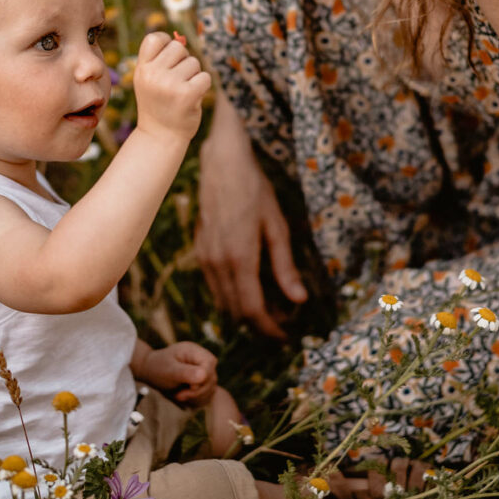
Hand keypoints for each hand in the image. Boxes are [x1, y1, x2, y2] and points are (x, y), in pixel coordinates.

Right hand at [134, 32, 211, 141]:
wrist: (160, 137)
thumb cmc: (158, 103)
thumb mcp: (149, 80)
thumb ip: (160, 59)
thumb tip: (181, 39)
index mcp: (141, 69)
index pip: (155, 38)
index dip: (166, 43)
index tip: (167, 59)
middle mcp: (153, 74)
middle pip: (179, 47)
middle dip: (183, 60)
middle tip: (176, 81)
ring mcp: (169, 84)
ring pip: (194, 62)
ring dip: (193, 76)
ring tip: (181, 92)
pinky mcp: (187, 94)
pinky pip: (205, 77)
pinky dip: (203, 86)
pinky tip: (192, 98)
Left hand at [138, 342, 217, 405]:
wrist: (152, 371)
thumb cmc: (158, 367)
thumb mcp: (169, 370)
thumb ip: (186, 372)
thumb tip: (204, 375)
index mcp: (195, 351)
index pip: (210, 364)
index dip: (202, 379)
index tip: (187, 388)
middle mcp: (203, 360)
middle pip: (212, 378)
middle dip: (196, 392)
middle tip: (178, 396)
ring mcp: (204, 371)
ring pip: (211, 389)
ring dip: (195, 398)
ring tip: (179, 395)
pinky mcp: (203, 383)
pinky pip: (207, 396)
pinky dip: (196, 401)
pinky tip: (184, 397)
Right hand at [195, 91, 306, 337]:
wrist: (221, 163)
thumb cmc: (254, 190)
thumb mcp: (276, 226)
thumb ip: (285, 266)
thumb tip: (299, 300)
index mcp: (240, 259)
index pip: (253, 310)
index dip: (270, 329)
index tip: (287, 336)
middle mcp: (217, 263)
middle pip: (236, 311)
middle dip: (259, 323)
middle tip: (283, 322)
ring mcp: (204, 257)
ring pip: (222, 301)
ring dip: (243, 311)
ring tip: (269, 306)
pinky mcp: (199, 249)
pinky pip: (214, 284)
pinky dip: (230, 294)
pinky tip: (248, 285)